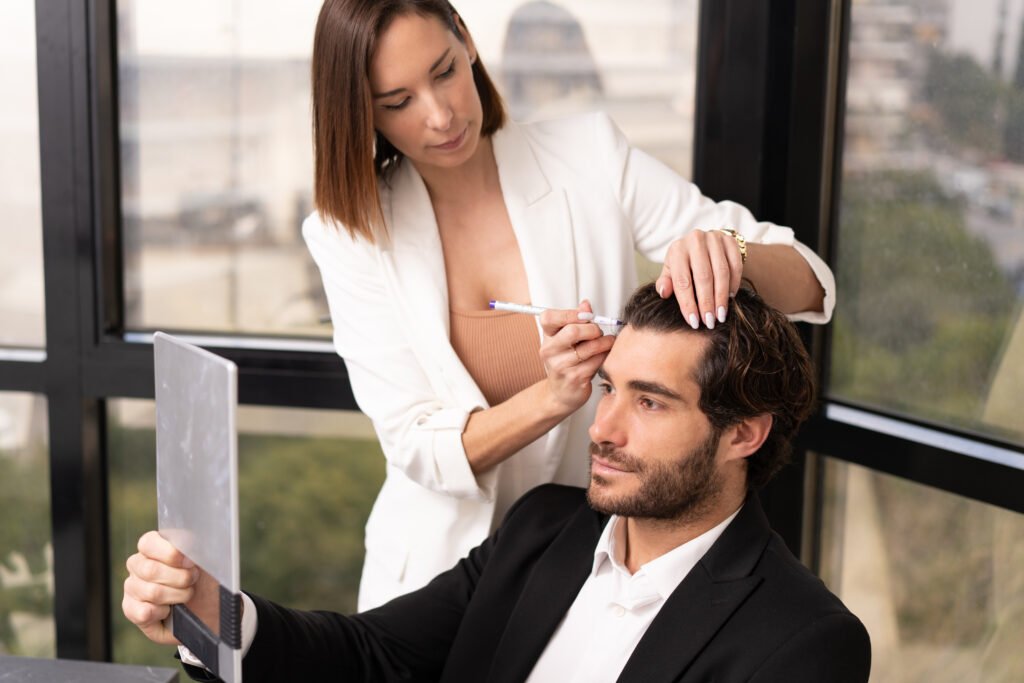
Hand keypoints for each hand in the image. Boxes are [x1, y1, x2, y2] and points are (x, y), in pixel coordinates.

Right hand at [122, 531, 218, 645]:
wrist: (209, 610)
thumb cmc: (206, 581)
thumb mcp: (205, 560)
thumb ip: (196, 548)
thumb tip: (191, 543)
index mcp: (153, 547)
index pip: (148, 543)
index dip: (170, 553)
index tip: (190, 562)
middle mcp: (138, 565)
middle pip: (150, 570)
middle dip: (180, 578)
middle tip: (193, 580)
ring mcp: (132, 588)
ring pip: (152, 592)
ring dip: (177, 596)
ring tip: (186, 596)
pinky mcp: (131, 611)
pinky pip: (144, 613)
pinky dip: (163, 613)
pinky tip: (169, 611)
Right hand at [538, 300, 614, 413]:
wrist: (561, 393)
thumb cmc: (567, 362)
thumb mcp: (567, 339)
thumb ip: (577, 320)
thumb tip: (586, 304)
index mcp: (547, 337)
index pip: (549, 317)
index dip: (570, 313)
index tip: (586, 316)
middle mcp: (550, 351)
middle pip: (572, 331)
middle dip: (593, 329)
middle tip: (599, 333)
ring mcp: (561, 366)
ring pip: (590, 347)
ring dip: (604, 343)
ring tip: (607, 343)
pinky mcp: (575, 378)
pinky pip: (597, 361)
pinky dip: (605, 356)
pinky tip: (603, 356)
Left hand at [655, 230, 743, 328]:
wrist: (705, 243)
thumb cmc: (685, 263)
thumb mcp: (671, 271)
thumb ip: (665, 282)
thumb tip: (664, 292)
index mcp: (677, 249)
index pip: (682, 281)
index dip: (688, 303)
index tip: (693, 322)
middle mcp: (695, 241)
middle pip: (703, 277)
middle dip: (707, 303)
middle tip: (709, 322)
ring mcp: (714, 238)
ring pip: (721, 272)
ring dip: (722, 296)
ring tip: (721, 315)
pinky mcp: (730, 240)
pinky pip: (735, 265)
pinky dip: (734, 283)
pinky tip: (730, 298)